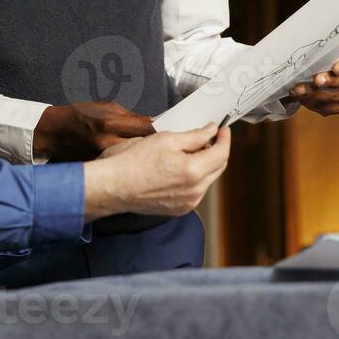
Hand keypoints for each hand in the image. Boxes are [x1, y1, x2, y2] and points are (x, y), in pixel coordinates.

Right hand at [33, 101, 154, 161]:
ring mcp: (101, 158)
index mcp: (109, 122)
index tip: (164, 132)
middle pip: (141, 148)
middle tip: (158, 147)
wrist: (54, 133)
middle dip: (151, 147)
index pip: (144, 128)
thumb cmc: (79, 115)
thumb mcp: (104, 106)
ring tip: (144, 157)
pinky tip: (130, 165)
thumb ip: (128, 115)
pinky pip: (119, 169)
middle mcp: (106, 142)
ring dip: (140, 158)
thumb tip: (151, 121)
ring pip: (132, 161)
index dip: (156, 131)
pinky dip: (127, 167)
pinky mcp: (97, 169)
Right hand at [83, 124, 230, 218]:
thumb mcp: (166, 139)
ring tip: (192, 150)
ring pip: (208, 180)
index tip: (222, 129)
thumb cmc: (134, 161)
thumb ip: (194, 136)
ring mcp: (188, 203)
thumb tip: (211, 130)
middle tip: (210, 136)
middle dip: (217, 150)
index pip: (221, 153)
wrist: (114, 186)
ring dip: (206, 164)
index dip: (224, 138)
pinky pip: (196, 191)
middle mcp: (194, 191)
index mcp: (193, 171)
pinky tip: (181, 167)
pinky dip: (195, 178)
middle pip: (218, 168)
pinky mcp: (179, 210)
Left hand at [289, 45, 338, 115]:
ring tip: (301, 90)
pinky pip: (328, 108)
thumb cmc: (324, 57)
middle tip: (316, 80)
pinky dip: (313, 102)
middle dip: (329, 82)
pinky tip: (302, 96)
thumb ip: (322, 54)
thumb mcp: (325, 50)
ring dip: (316, 94)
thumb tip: (311, 61)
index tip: (336, 69)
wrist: (320, 69)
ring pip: (336, 97)